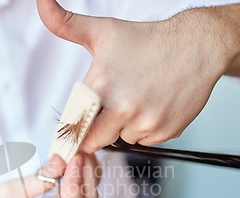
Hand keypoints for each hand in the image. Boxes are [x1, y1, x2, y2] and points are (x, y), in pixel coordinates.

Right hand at [0, 153, 100, 197]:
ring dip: (87, 175)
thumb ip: (38, 179)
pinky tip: (77, 164)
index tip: (74, 158)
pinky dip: (81, 180)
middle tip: (81, 150)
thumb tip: (60, 162)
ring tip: (81, 153)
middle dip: (87, 174)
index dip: (77, 183)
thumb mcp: (9, 192)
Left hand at [37, 0, 227, 148]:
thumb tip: (42, 3)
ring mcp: (147, 122)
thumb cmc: (148, 40)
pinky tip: (153, 105)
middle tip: (111, 106)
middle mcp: (123, 108)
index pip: (75, 126)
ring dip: (124, 126)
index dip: (74, 129)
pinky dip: (146, 128)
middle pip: (96, 140)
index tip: (75, 130)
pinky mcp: (166, 131)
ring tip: (138, 98)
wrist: (197, 45)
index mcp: (102, 87)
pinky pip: (146, 141)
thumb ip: (65, 24)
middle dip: (98, 128)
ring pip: (123, 138)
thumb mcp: (102, 31)